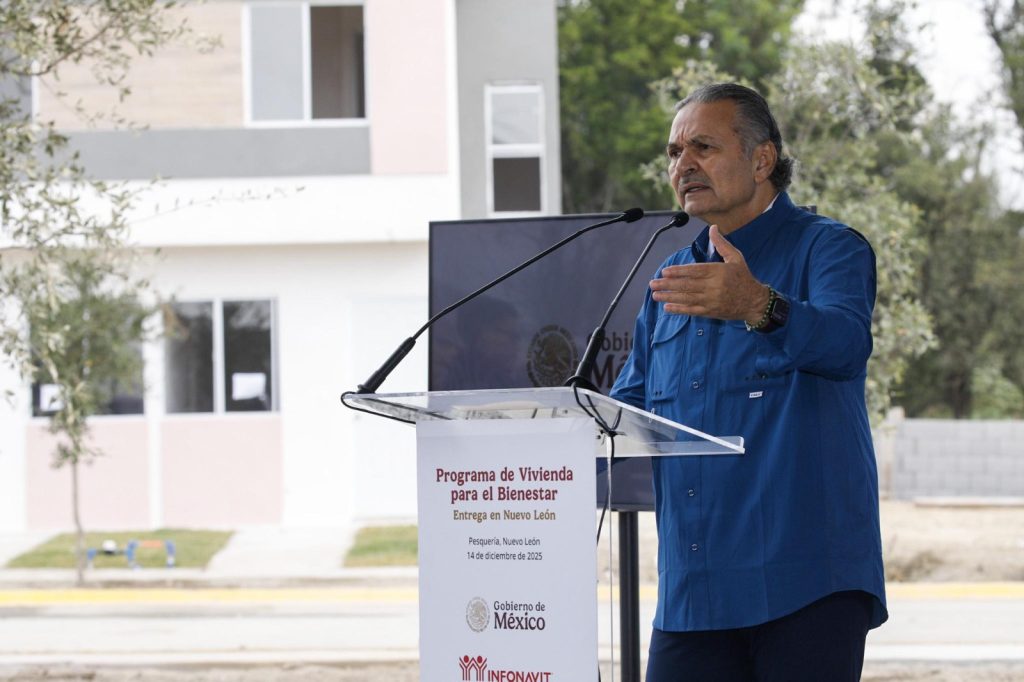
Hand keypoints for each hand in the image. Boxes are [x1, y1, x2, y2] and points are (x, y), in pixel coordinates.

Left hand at [650, 225, 768, 322]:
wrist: (754, 301)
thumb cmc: (743, 277)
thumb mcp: (736, 257)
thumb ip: (721, 244)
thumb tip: (713, 228)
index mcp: (718, 272)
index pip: (695, 271)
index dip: (679, 272)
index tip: (665, 271)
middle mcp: (713, 287)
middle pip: (687, 285)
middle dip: (668, 285)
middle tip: (653, 283)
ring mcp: (711, 300)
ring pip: (686, 298)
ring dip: (669, 297)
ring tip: (655, 294)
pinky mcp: (710, 311)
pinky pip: (692, 310)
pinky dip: (679, 309)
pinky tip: (667, 307)